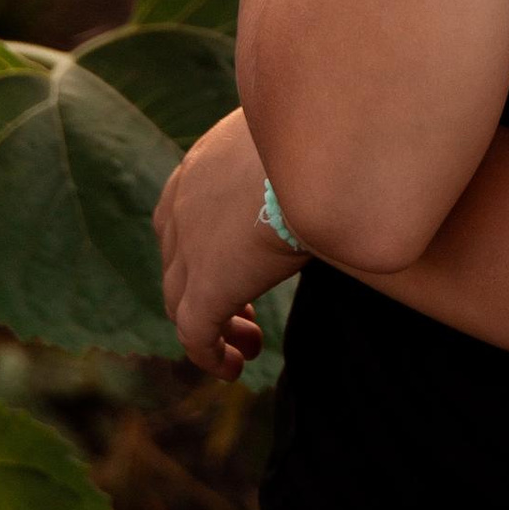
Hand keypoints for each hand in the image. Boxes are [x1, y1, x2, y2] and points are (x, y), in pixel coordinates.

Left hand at [157, 106, 305, 376]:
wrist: (320, 157)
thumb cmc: (328, 141)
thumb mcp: (300, 142)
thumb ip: (295, 160)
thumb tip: (330, 163)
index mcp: (201, 165)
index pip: (182, 215)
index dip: (204, 248)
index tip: (241, 265)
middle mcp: (183, 205)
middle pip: (178, 263)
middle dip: (208, 292)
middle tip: (249, 314)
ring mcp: (189, 247)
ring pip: (183, 303)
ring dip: (214, 327)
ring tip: (249, 346)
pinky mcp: (207, 287)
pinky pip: (195, 334)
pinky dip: (210, 354)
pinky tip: (234, 368)